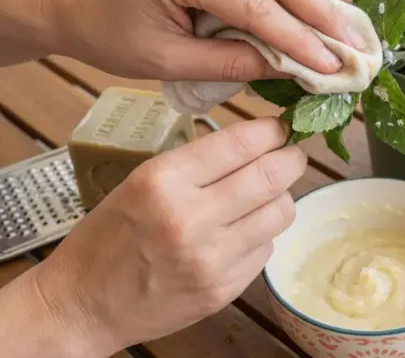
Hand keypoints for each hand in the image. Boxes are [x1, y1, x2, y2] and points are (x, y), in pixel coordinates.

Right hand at [33, 118, 306, 353]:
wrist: (84, 306)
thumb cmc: (109, 236)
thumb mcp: (140, 183)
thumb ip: (198, 165)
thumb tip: (258, 142)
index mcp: (164, 181)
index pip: (241, 143)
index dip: (272, 130)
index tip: (281, 127)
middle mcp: (191, 218)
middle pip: (273, 175)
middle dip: (292, 158)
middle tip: (292, 155)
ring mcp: (212, 258)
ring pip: (281, 212)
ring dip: (280, 198)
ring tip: (264, 196)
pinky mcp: (225, 289)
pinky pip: (266, 248)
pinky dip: (262, 235)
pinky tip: (239, 235)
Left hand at [45, 0, 365, 80]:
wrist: (77, 1)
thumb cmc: (112, 34)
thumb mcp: (168, 61)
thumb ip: (232, 63)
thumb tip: (290, 69)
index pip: (254, 6)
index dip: (298, 39)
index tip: (331, 67)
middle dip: (321, 10)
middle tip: (352, 45)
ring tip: (331, 18)